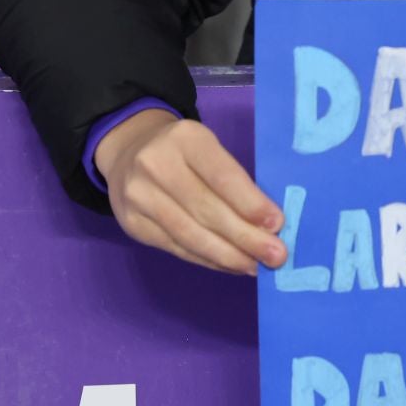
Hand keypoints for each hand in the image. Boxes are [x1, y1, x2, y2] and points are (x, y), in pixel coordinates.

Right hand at [95, 108, 286, 275]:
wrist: (128, 151)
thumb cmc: (185, 152)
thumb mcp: (207, 148)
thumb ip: (233, 179)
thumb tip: (267, 224)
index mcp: (186, 138)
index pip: (222, 176)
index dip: (250, 203)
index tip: (277, 224)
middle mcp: (157, 165)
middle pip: (206, 209)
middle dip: (245, 237)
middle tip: (276, 256)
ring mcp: (139, 196)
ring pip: (190, 234)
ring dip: (228, 255)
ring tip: (255, 266)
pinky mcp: (132, 224)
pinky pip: (176, 248)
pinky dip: (208, 260)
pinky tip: (231, 265)